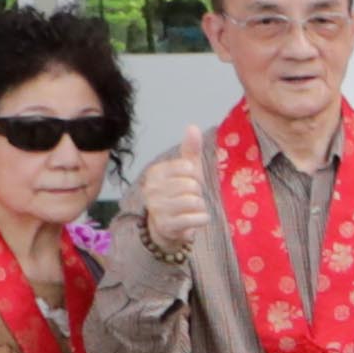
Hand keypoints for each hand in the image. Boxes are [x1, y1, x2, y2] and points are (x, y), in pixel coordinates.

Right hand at [136, 140, 208, 255]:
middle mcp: (151, 189)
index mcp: (155, 172)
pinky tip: (194, 219)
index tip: (187, 182)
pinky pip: (197, 218)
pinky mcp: (167, 226)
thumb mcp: (187, 170)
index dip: (195, 176)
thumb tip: (192, 126)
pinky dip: (202, 219)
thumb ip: (190, 149)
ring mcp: (157, 208)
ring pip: (195, 201)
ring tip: (190, 209)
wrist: (167, 226)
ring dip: (200, 206)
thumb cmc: (179, 193)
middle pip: (192, 185)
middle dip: (197, 192)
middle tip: (188, 198)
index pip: (188, 167)